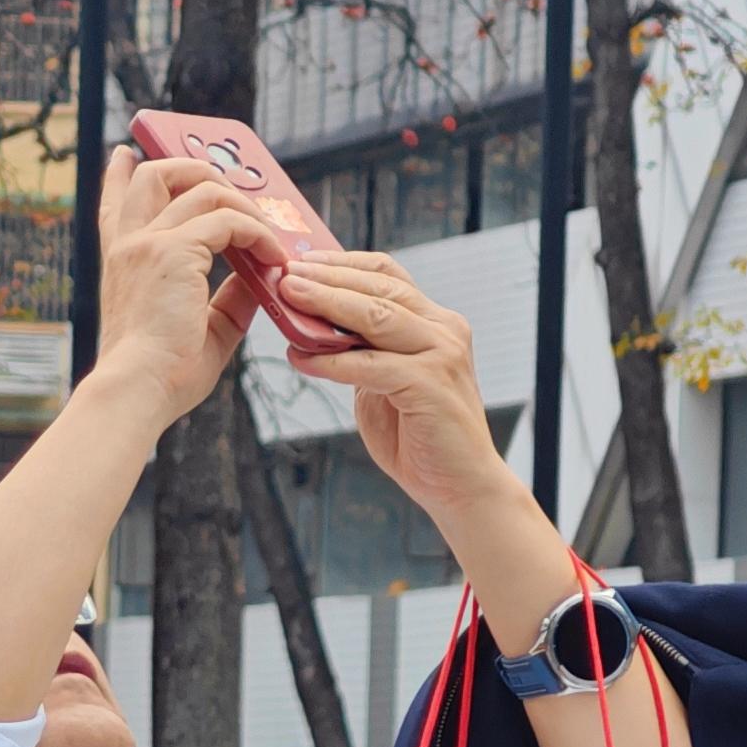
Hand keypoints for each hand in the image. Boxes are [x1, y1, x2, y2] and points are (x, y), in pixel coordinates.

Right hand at [87, 152, 269, 421]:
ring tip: (269, 232)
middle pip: (155, 173)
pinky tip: (275, 257)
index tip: (124, 153)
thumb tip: (261, 277)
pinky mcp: (173, 252)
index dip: (119, 173)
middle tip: (234, 190)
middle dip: (198, 169)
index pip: (115, 203)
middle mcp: (129, 244)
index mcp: (122, 261)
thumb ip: (227, 297)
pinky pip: (229, 221)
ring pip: (202, 187)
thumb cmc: (162, 374)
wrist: (138, 391)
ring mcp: (148, 243)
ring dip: (244, 203)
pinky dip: (259, 234)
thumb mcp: (201, 328)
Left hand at [267, 254, 523, 522]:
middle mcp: (443, 329)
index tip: (301, 260)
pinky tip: (302, 358)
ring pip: (376, 316)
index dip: (343, 263)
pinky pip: (370, 365)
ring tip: (289, 298)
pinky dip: (332, 360)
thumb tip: (312, 331)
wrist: (460, 485)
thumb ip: (361, 353)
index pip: (387, 276)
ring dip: (327, 304)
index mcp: (434, 322)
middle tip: (285, 273)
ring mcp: (441, 354)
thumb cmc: (419, 434)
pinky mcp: (430, 385)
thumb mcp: (384, 382)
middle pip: (379, 289)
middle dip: (328, 277)